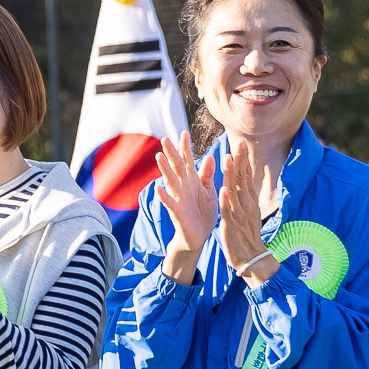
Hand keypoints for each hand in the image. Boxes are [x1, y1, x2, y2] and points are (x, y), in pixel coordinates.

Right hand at [155, 131, 219, 283]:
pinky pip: (170, 203)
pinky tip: (159, 188)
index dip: (185, 148)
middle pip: (176, 167)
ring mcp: (178, 198)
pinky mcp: (177, 212)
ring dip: (164, 170)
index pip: (187, 161)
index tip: (184, 133)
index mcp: (192, 181)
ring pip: (170, 181)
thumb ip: (207, 175)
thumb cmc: (203, 212)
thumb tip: (210, 156)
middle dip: (171, 153)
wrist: (199, 236)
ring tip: (158, 157)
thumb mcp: (208, 191)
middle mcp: (183, 187)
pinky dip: (164, 196)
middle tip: (164, 139)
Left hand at [217, 139, 271, 276]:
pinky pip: (228, 211)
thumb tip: (248, 180)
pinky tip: (224, 189)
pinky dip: (227, 200)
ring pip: (235, 191)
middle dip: (240, 160)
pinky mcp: (231, 225)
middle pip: (243, 178)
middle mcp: (246, 204)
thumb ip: (246, 195)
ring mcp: (239, 214)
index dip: (243, 160)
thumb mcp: (248, 211)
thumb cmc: (246, 234)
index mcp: (249, 200)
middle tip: (239, 142)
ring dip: (231, 174)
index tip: (241, 143)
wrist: (250, 257)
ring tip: (228, 158)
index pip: (246, 176)